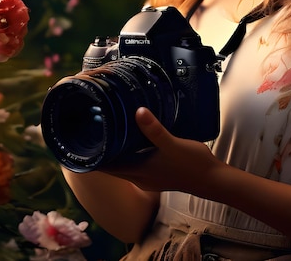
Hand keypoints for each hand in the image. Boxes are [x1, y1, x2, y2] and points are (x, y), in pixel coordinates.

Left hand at [100, 107, 222, 196]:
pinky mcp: (157, 171)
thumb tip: (138, 111)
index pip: (105, 167)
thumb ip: (154, 130)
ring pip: (123, 163)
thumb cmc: (191, 164)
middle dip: (101, 150)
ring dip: (115, 150)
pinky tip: (134, 138)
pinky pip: (135, 161)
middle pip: (111, 164)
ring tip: (107, 131)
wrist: (211, 179)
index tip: (78, 142)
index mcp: (138, 171)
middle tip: (90, 129)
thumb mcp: (172, 145)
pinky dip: (129, 151)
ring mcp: (148, 175)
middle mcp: (139, 176)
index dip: (91, 156)